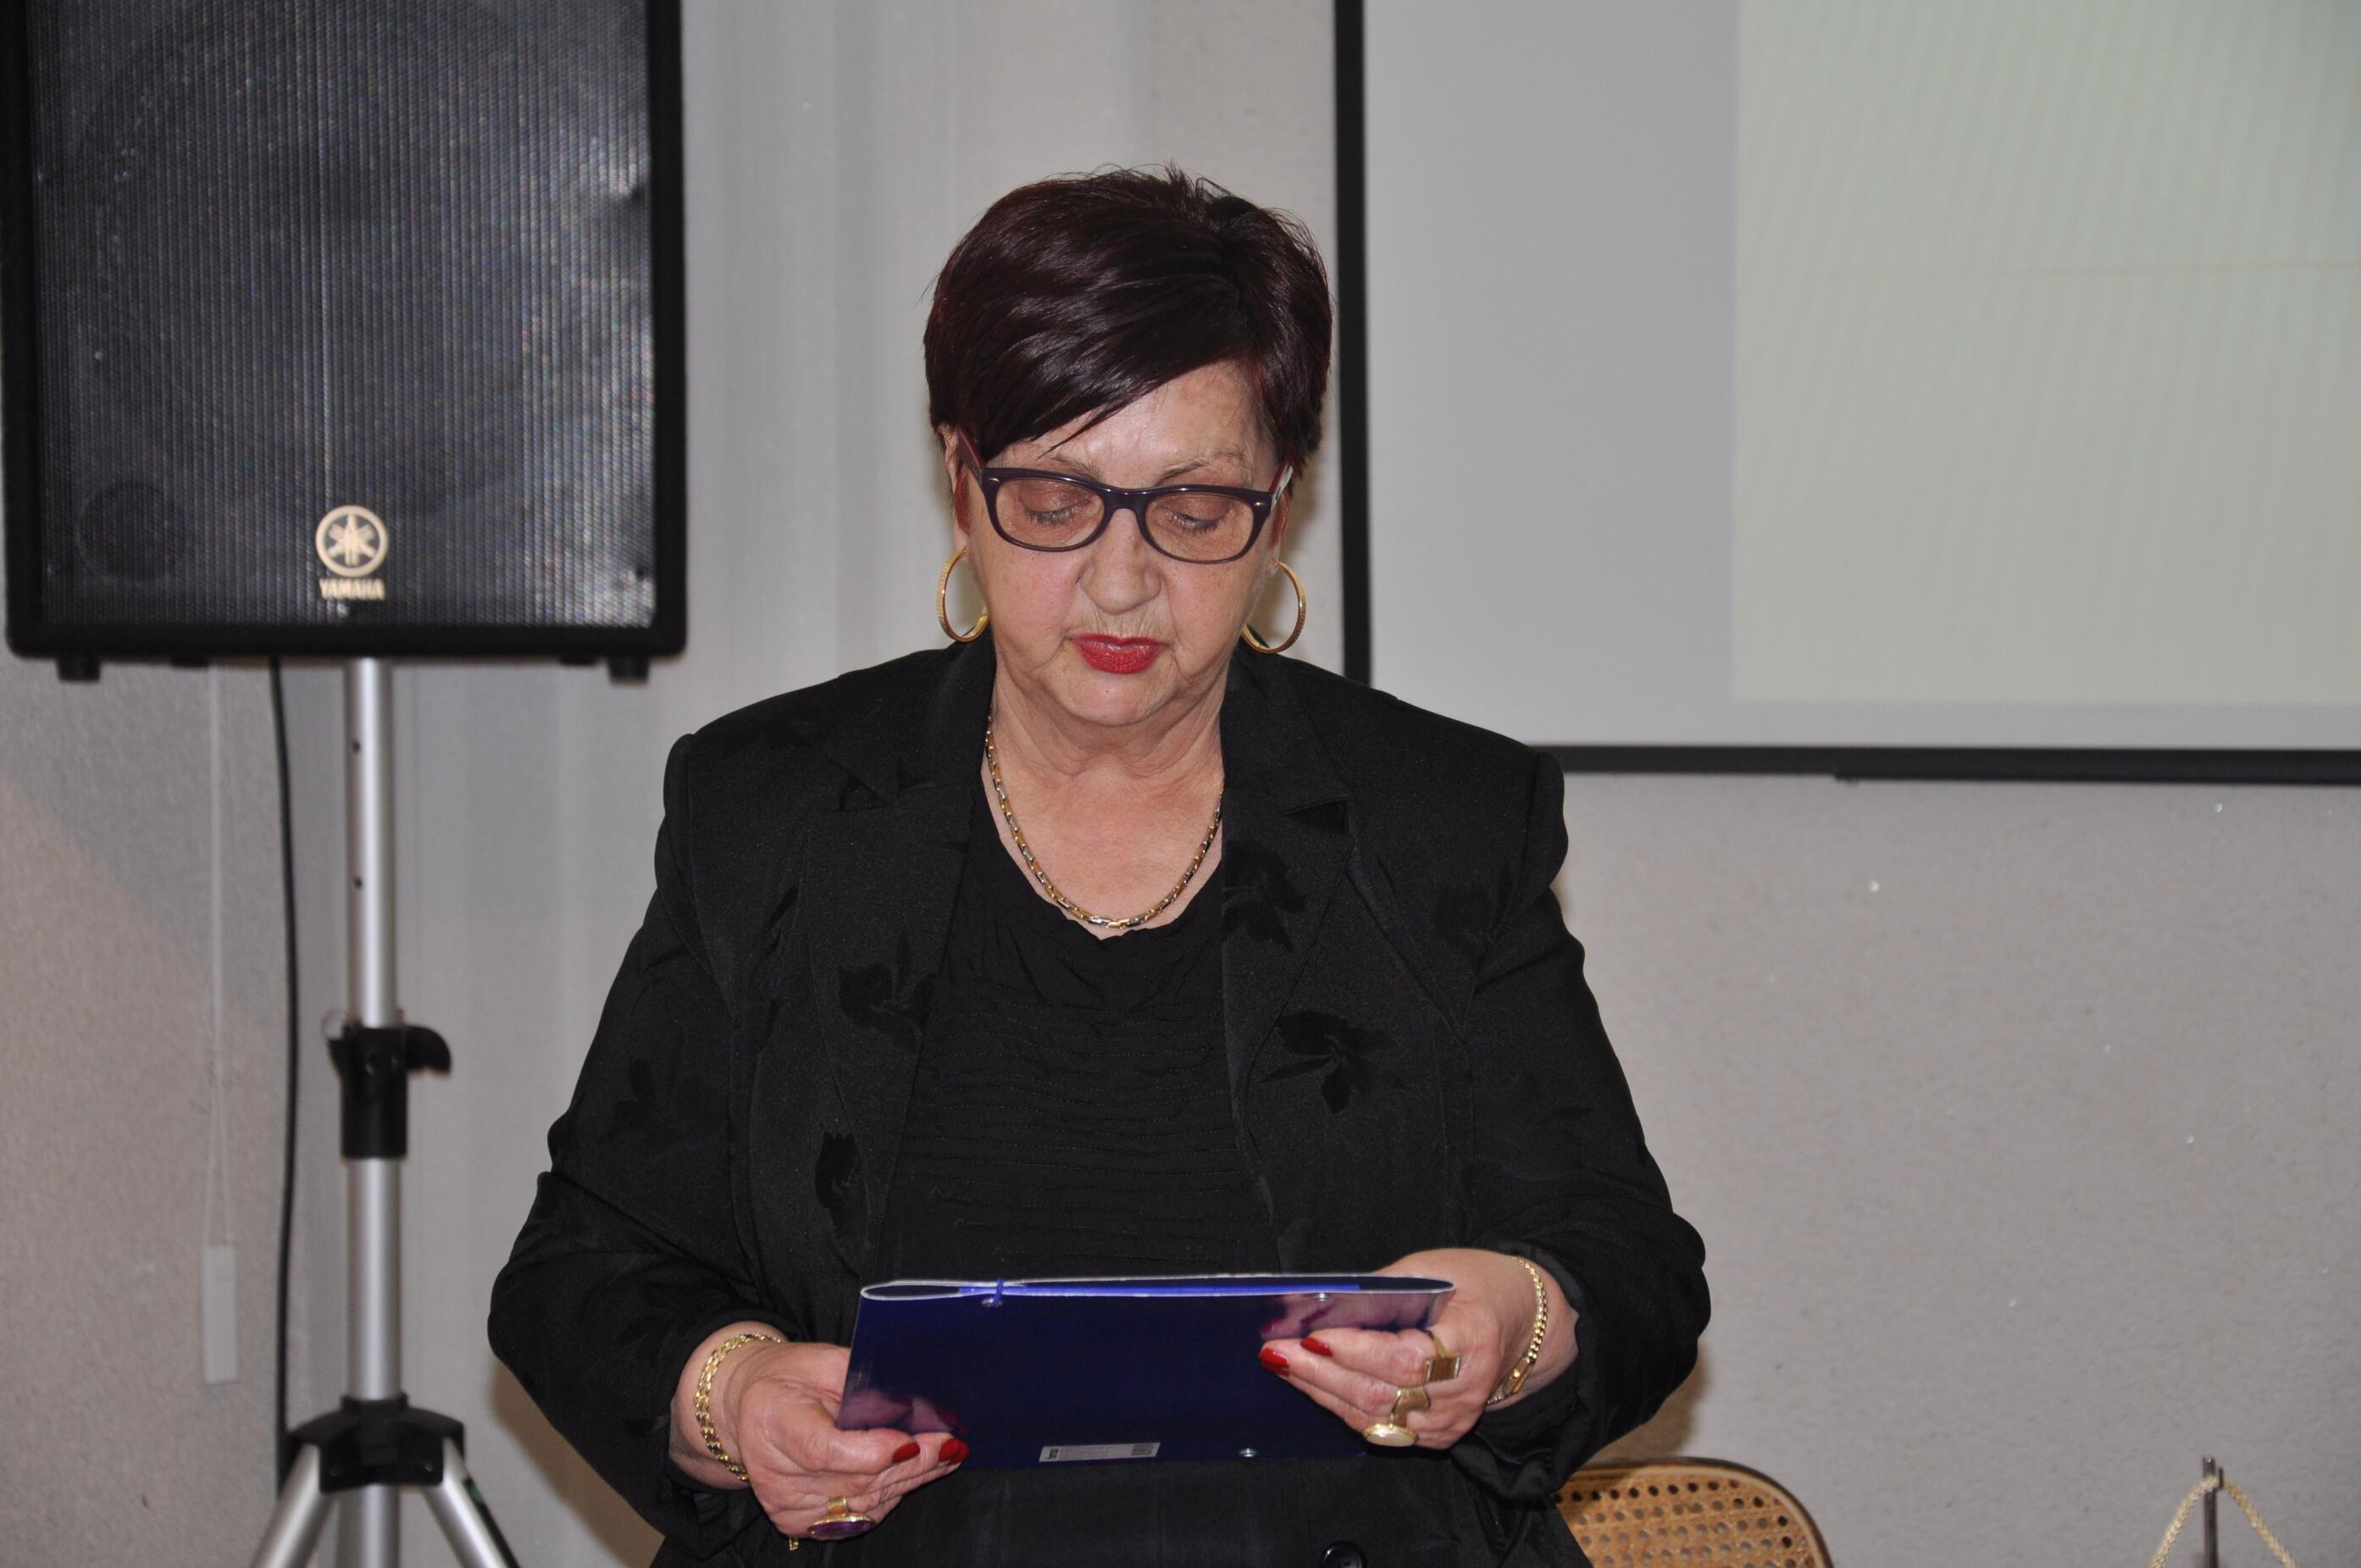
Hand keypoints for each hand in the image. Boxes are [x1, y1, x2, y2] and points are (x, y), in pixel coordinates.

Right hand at [674, 1327, 966, 1540]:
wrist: (749, 1409)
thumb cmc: (790, 1378)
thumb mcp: (822, 1361)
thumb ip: (864, 1382)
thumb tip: (915, 1401)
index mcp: (773, 1422)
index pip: (825, 1450)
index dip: (873, 1451)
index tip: (914, 1440)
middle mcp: (774, 1473)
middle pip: (854, 1480)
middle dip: (911, 1463)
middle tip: (951, 1445)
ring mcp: (785, 1504)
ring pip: (864, 1502)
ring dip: (911, 1480)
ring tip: (947, 1456)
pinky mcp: (797, 1523)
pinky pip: (858, 1516)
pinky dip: (891, 1494)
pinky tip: (917, 1473)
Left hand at [1258, 1249, 1567, 1449]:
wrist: (1522, 1324)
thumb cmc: (1475, 1285)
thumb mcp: (1434, 1269)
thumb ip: (1383, 1290)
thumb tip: (1322, 1303)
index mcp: (1472, 1340)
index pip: (1405, 1358)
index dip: (1356, 1352)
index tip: (1313, 1336)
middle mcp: (1466, 1389)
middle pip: (1383, 1393)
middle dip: (1321, 1373)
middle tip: (1276, 1351)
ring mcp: (1455, 1419)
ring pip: (1376, 1418)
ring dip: (1323, 1393)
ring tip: (1282, 1365)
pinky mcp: (1442, 1435)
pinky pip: (1384, 1429)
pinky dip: (1344, 1408)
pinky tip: (1314, 1385)